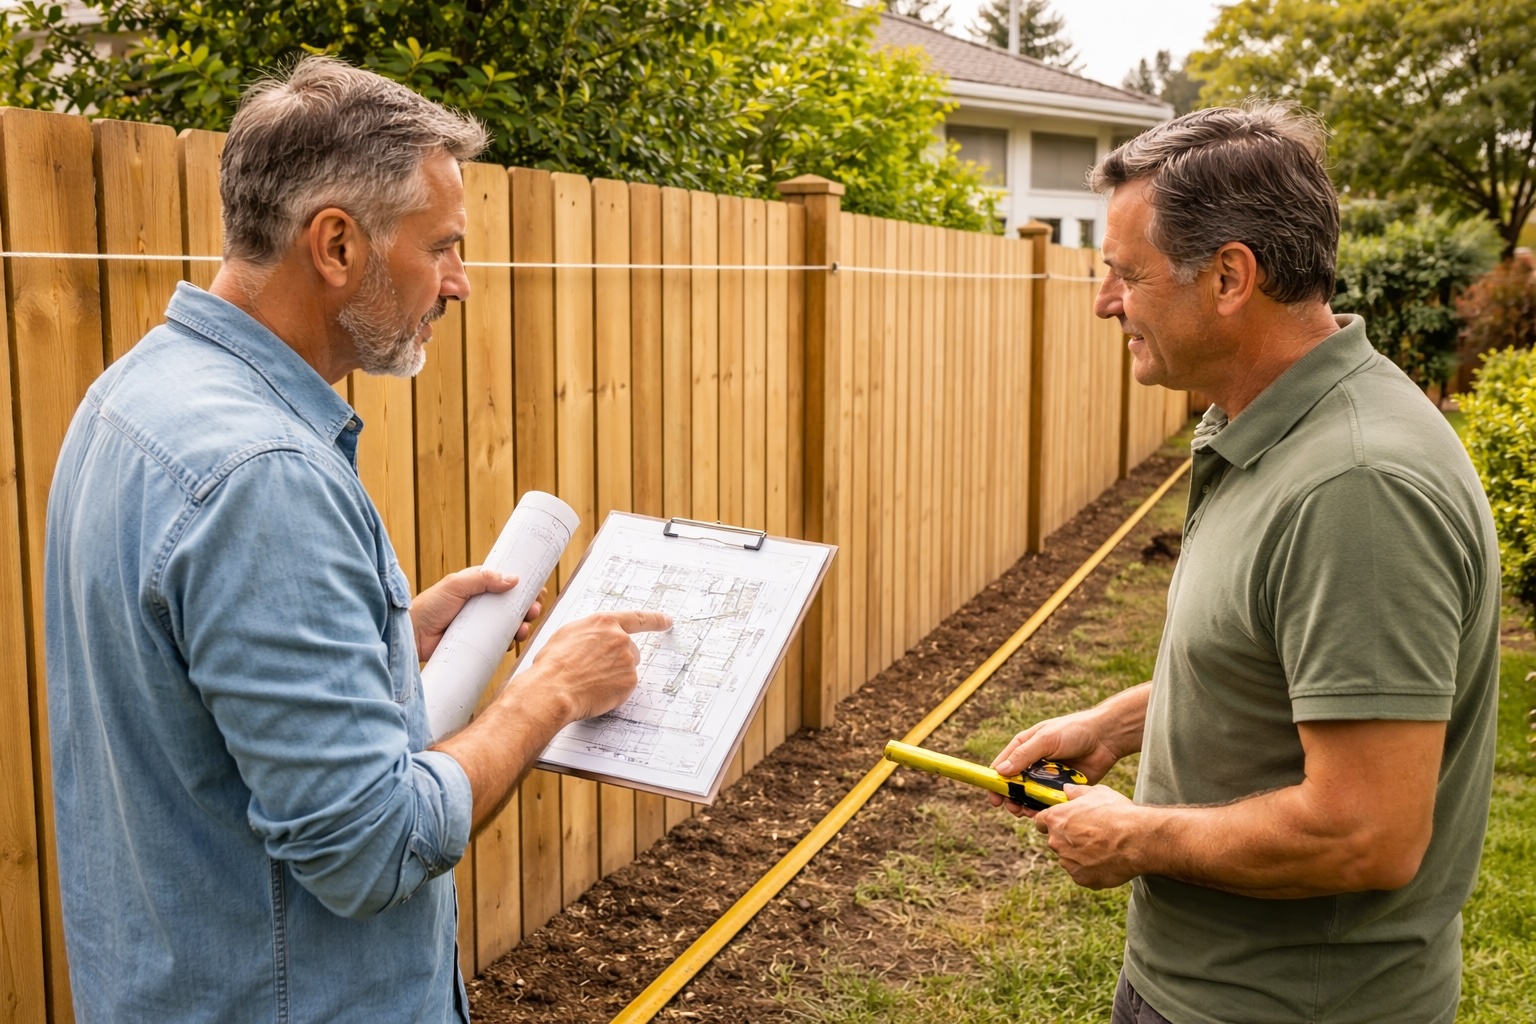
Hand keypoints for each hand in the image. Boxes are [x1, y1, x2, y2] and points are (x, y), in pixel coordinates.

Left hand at [412, 567, 545, 659]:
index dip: (524, 586)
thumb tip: (513, 579)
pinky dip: (510, 641)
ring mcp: (481, 624)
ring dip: (522, 625)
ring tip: (523, 628)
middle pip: (513, 604)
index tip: (539, 591)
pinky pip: (500, 641)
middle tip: (533, 611)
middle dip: (528, 607)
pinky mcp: (479, 642)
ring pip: (510, 624)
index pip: (507, 583)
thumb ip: (483, 578)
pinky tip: (512, 641)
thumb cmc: (429, 606)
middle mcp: (482, 604)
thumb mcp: (456, 584)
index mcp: (478, 586)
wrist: (412, 635)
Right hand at [522, 610, 672, 722]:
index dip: (655, 620)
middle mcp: (620, 638)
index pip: (637, 618)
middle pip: (630, 650)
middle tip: (594, 671)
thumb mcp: (567, 635)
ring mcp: (627, 660)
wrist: (552, 690)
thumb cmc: (553, 664)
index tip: (667, 621)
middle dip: (617, 660)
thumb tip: (595, 639)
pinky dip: (613, 691)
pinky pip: (625, 686)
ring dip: (614, 675)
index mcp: (604, 622)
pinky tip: (594, 692)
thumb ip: (590, 633)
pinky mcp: (629, 681)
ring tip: (589, 681)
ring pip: (627, 669)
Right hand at [987, 708, 1122, 814]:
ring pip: (1031, 796)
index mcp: (1024, 747)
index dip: (995, 782)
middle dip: (1012, 799)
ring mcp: (1048, 777)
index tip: (994, 798)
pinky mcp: (1063, 787)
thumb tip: (1000, 771)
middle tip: (1013, 809)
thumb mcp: (1046, 739)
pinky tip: (1045, 813)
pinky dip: (1045, 808)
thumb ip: (1024, 755)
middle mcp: (1034, 763)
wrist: (1105, 738)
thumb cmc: (1073, 730)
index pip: (1002, 766)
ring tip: (1028, 813)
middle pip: (1015, 785)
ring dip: (1027, 806)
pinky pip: (1050, 801)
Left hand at [1031, 784, 1141, 888]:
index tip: (1061, 822)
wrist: (1136, 840)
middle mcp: (1056, 842)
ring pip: (1069, 858)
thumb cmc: (1116, 813)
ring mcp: (1068, 863)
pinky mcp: (1081, 878)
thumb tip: (1067, 790)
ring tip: (1103, 847)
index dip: (1051, 821)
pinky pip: (1082, 873)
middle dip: (1069, 838)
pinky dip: (1091, 869)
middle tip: (1091, 834)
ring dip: (1080, 855)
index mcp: (1055, 819)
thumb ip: (1077, 792)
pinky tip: (1107, 859)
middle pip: (1056, 841)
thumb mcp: (1097, 792)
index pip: (1040, 821)